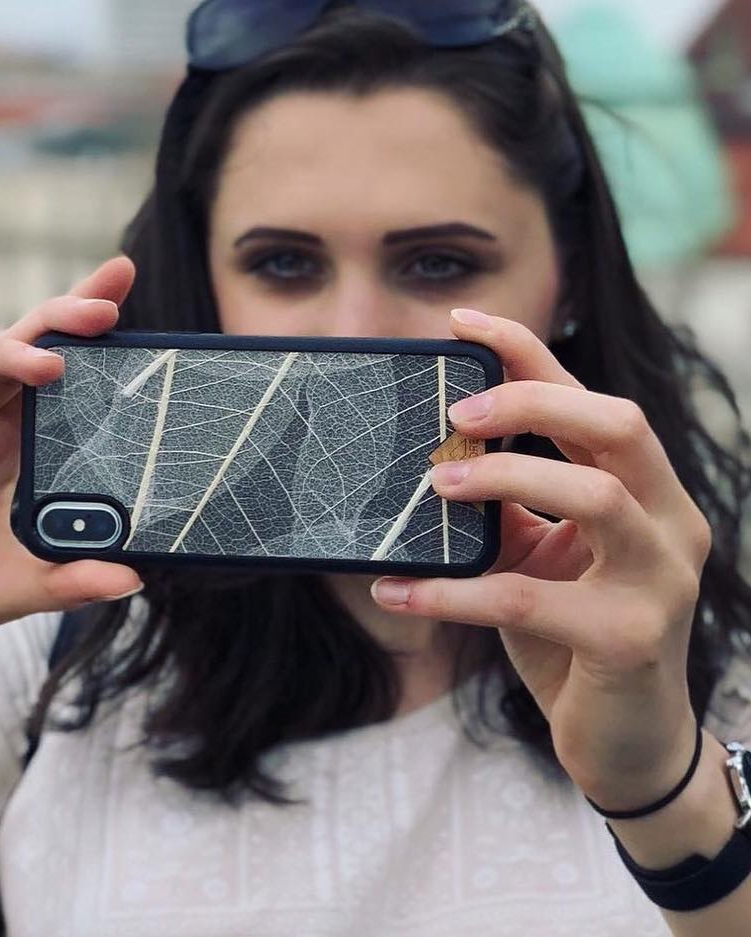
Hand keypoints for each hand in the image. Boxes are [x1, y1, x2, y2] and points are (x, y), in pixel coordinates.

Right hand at [0, 257, 143, 700]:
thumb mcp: (6, 591)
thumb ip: (66, 581)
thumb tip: (135, 577)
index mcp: (9, 456)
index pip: (58, 387)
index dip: (91, 345)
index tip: (131, 307)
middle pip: (21, 358)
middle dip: (64, 325)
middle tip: (108, 304)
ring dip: (14, 349)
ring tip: (57, 351)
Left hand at [371, 308, 710, 809]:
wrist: (625, 741)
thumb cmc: (575, 634)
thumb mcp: (538, 556)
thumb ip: (507, 505)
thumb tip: (432, 457)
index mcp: (647, 490)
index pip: (592, 400)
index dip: (528, 354)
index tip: (460, 322)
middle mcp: (671, 522)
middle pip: (617, 424)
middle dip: (530, 402)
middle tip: (452, 416)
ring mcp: (661, 580)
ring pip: (593, 496)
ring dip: (503, 480)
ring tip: (433, 488)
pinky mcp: (629, 639)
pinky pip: (524, 598)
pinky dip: (449, 591)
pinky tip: (394, 591)